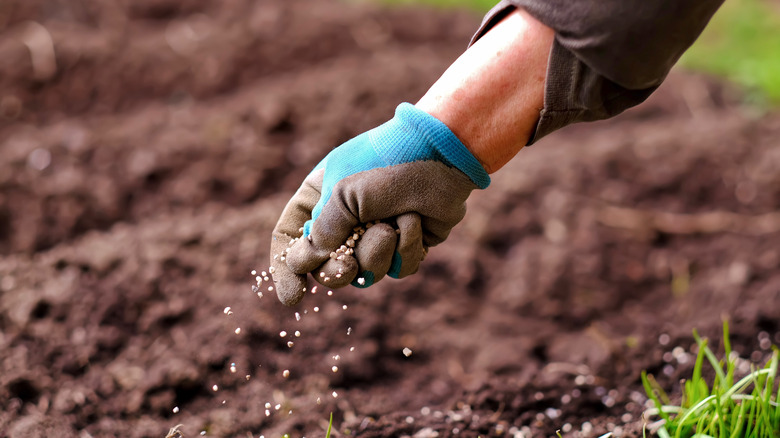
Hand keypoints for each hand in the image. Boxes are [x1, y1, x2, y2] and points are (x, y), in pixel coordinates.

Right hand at [270, 103, 489, 305]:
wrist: (442, 154)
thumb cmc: (387, 163)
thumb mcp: (343, 193)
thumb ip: (322, 232)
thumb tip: (304, 264)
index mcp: (319, 198)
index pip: (290, 239)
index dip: (286, 270)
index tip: (293, 296)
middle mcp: (345, 220)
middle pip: (326, 268)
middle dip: (337, 271)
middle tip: (347, 267)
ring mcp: (376, 234)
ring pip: (365, 273)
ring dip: (377, 253)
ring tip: (391, 224)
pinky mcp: (406, 245)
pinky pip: (398, 270)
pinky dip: (407, 248)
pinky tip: (415, 222)